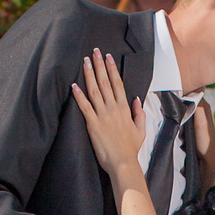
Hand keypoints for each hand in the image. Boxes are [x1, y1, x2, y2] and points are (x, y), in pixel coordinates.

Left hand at [71, 50, 144, 178]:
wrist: (123, 162)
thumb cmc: (130, 148)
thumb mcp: (141, 129)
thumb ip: (139, 113)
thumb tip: (136, 99)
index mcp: (124, 108)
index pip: (118, 83)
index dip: (112, 69)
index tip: (108, 57)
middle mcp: (113, 108)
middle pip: (105, 82)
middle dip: (100, 65)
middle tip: (95, 52)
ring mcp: (102, 115)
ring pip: (94, 90)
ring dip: (89, 75)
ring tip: (85, 62)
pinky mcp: (93, 124)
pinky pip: (85, 106)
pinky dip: (79, 95)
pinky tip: (73, 85)